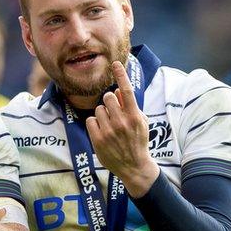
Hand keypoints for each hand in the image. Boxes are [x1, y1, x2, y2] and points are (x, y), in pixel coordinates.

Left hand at [85, 61, 158, 197]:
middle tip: (113, 112)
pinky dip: (94, 123)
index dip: (121, 75)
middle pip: (108, 97)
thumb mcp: (140, 122)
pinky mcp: (98, 139)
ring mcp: (109, 131)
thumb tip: (118, 90)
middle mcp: (122, 122)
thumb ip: (130, 105)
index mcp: (135, 116)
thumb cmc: (138, 140)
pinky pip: (90, 120)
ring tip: (110, 126)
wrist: (134, 166)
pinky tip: (102, 132)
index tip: (115, 63)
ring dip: (102, 114)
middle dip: (109, 101)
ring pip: (98, 109)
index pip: (127, 91)